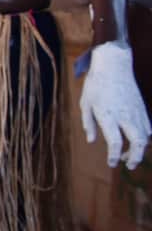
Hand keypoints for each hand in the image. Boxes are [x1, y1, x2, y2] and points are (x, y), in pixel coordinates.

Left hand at [80, 42, 150, 168]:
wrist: (114, 65)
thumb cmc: (96, 85)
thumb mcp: (85, 104)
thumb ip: (88, 124)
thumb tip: (92, 141)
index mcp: (108, 115)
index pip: (115, 142)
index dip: (114, 156)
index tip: (111, 163)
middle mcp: (125, 116)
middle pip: (137, 143)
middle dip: (134, 157)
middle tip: (128, 165)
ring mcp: (136, 112)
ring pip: (145, 136)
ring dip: (139, 149)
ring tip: (128, 155)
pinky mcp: (142, 108)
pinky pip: (148, 127)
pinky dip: (144, 137)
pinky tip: (136, 140)